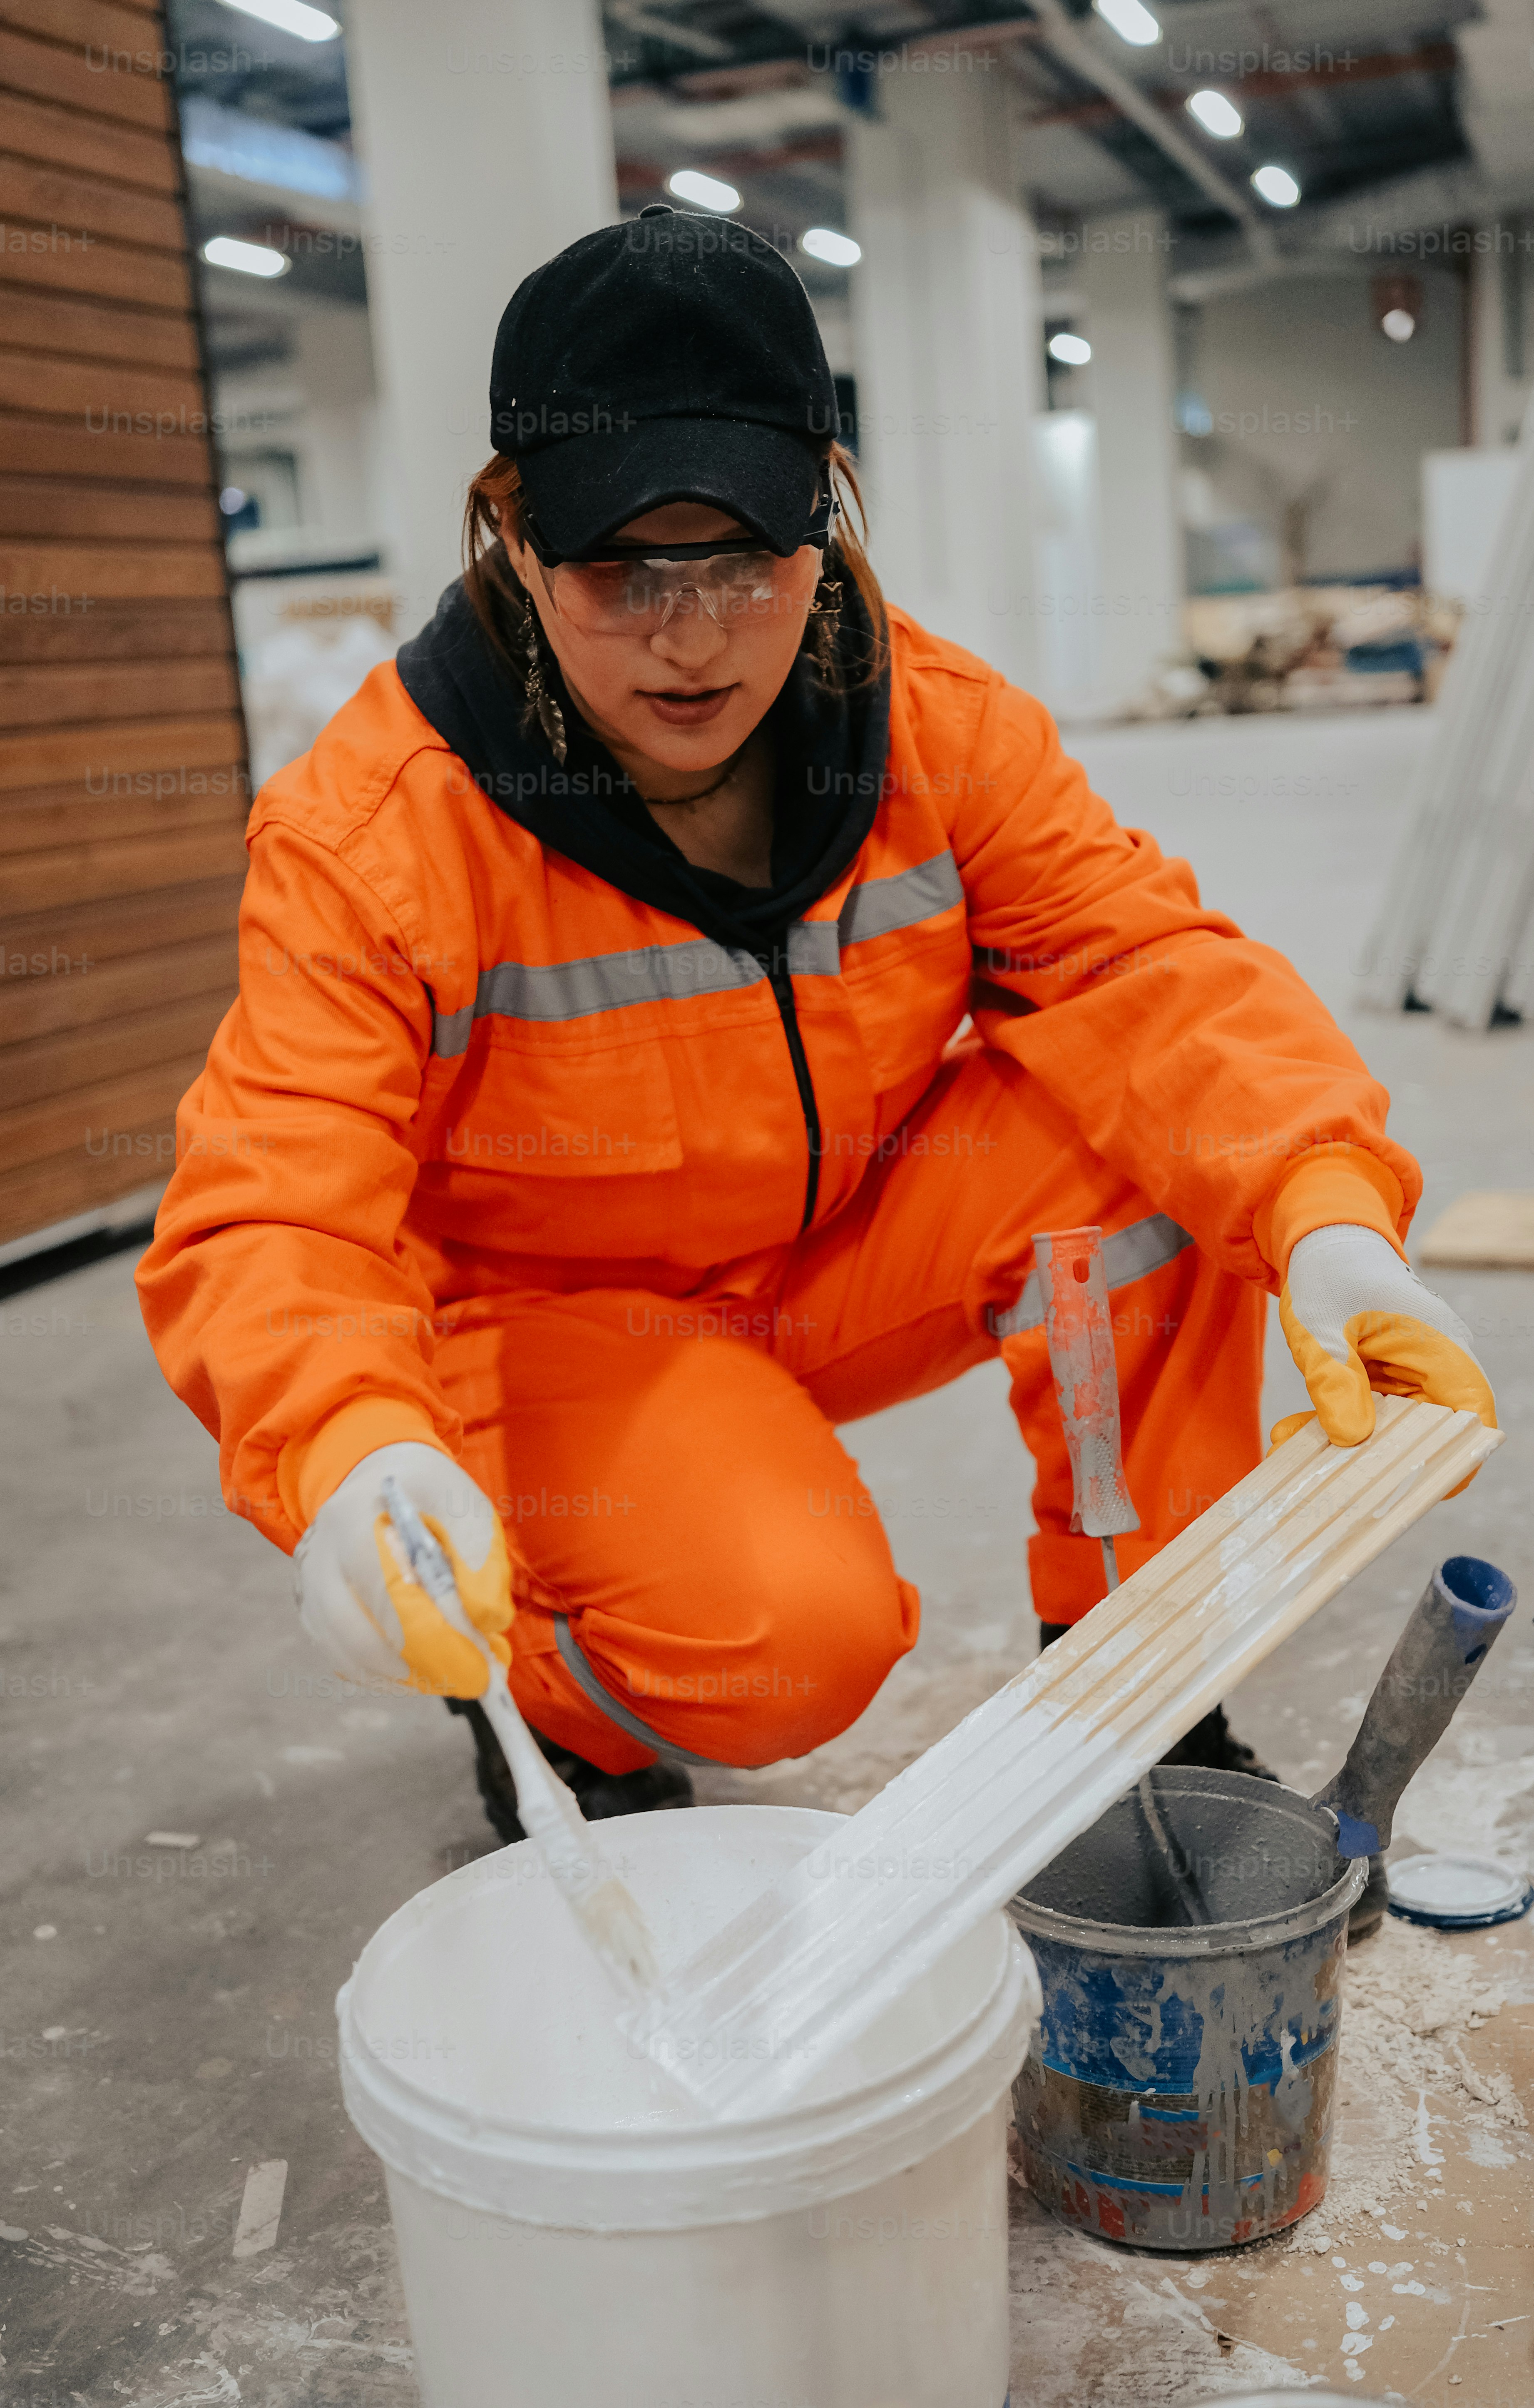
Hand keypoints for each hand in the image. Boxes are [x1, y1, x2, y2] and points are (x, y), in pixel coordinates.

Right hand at [293, 1442, 512, 1696]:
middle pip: (362, 1638)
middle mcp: (318, 1560)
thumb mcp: (467, 1507)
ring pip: (352, 1659)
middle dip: (425, 1668)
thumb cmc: (430, 1494)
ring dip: (409, 1676)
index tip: (481, 1671)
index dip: (437, 1642)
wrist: (380, 1477)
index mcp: (354, 1522)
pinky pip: (346, 1661)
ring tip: (455, 1670)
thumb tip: (488, 1622)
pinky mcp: (312, 1615)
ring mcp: (308, 1591)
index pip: (389, 1596)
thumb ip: (481, 1560)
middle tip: (475, 1680)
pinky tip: (425, 1665)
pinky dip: (389, 1674)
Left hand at [1275, 1226, 1496, 1482]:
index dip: (1456, 1456)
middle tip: (1321, 1472)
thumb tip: (1351, 1438)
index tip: (1415, 1485)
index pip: (1470, 1413)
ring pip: (1387, 1433)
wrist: (1320, 1247)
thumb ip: (1335, 1377)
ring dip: (1341, 1445)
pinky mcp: (1381, 1385)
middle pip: (1424, 1434)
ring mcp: (1407, 1379)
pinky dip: (1329, 1427)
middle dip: (1374, 1459)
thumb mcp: (1323, 1324)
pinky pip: (1364, 1419)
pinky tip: (1288, 1432)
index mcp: (1440, 1348)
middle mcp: (1432, 1369)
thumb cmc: (1332, 1274)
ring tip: (1289, 1445)